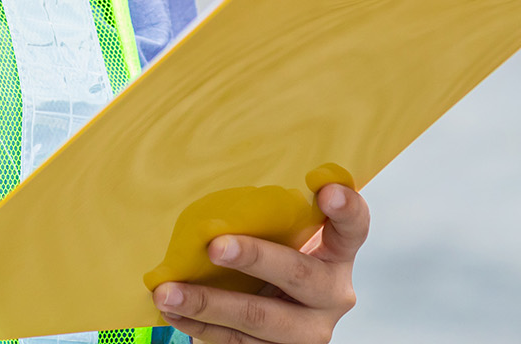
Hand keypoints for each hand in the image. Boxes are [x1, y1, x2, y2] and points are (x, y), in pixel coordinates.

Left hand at [152, 185, 367, 343]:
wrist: (280, 315)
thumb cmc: (276, 258)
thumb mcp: (283, 236)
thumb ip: (271, 217)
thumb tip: (216, 190)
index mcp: (337, 254)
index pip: (353, 227)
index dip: (346, 209)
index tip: (326, 190)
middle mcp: (332, 294)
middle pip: (299, 274)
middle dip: (254, 258)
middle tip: (215, 247)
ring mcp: (309, 330)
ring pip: (259, 318)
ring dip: (207, 304)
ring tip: (167, 292)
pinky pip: (236, 342)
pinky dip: (198, 326)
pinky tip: (172, 312)